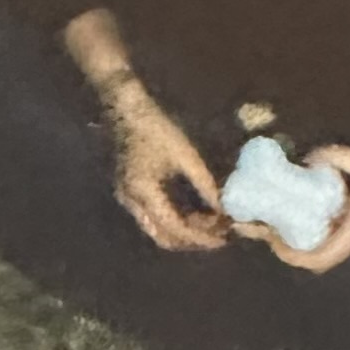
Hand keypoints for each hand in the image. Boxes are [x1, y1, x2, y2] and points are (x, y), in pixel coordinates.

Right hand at [107, 88, 226, 252]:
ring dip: (183, 232)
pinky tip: (193, 213)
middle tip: (218, 235)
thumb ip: (204, 184)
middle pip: (163, 237)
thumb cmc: (156, 127)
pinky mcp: (130, 193)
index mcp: (144, 193)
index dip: (201, 237)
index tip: (223, 239)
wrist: (126, 109)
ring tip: (210, 226)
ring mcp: (128, 199)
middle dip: (192, 240)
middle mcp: (132, 203)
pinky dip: (173, 221)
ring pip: (157, 230)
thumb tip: (222, 208)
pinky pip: (153, 218)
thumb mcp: (185, 154)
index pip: (175, 229)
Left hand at [238, 146, 349, 276]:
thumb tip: (308, 156)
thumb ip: (341, 159)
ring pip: (317, 234)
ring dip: (292, 224)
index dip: (287, 251)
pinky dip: (309, 210)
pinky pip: (328, 219)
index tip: (265, 233)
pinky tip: (298, 188)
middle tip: (254, 216)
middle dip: (279, 236)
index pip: (315, 258)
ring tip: (267, 204)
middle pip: (310, 248)